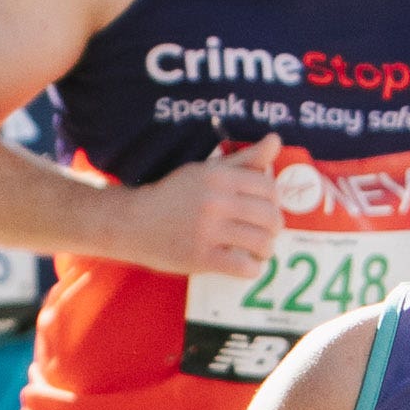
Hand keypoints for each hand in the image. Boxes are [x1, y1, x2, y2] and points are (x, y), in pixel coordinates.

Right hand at [138, 138, 286, 278]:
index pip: (269, 188)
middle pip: (270, 216)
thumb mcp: (207, 170)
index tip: (265, 209)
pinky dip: (252, 269)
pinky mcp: (201, 257)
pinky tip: (246, 265)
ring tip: (257, 251)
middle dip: (274, 228)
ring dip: (266, 250)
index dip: (274, 202)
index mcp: (219, 177)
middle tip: (264, 232)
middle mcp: (216, 201)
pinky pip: (244, 267)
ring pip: (262, 243)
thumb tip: (275, 140)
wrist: (133, 222)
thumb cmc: (174, 195)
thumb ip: (245, 159)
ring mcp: (208, 230)